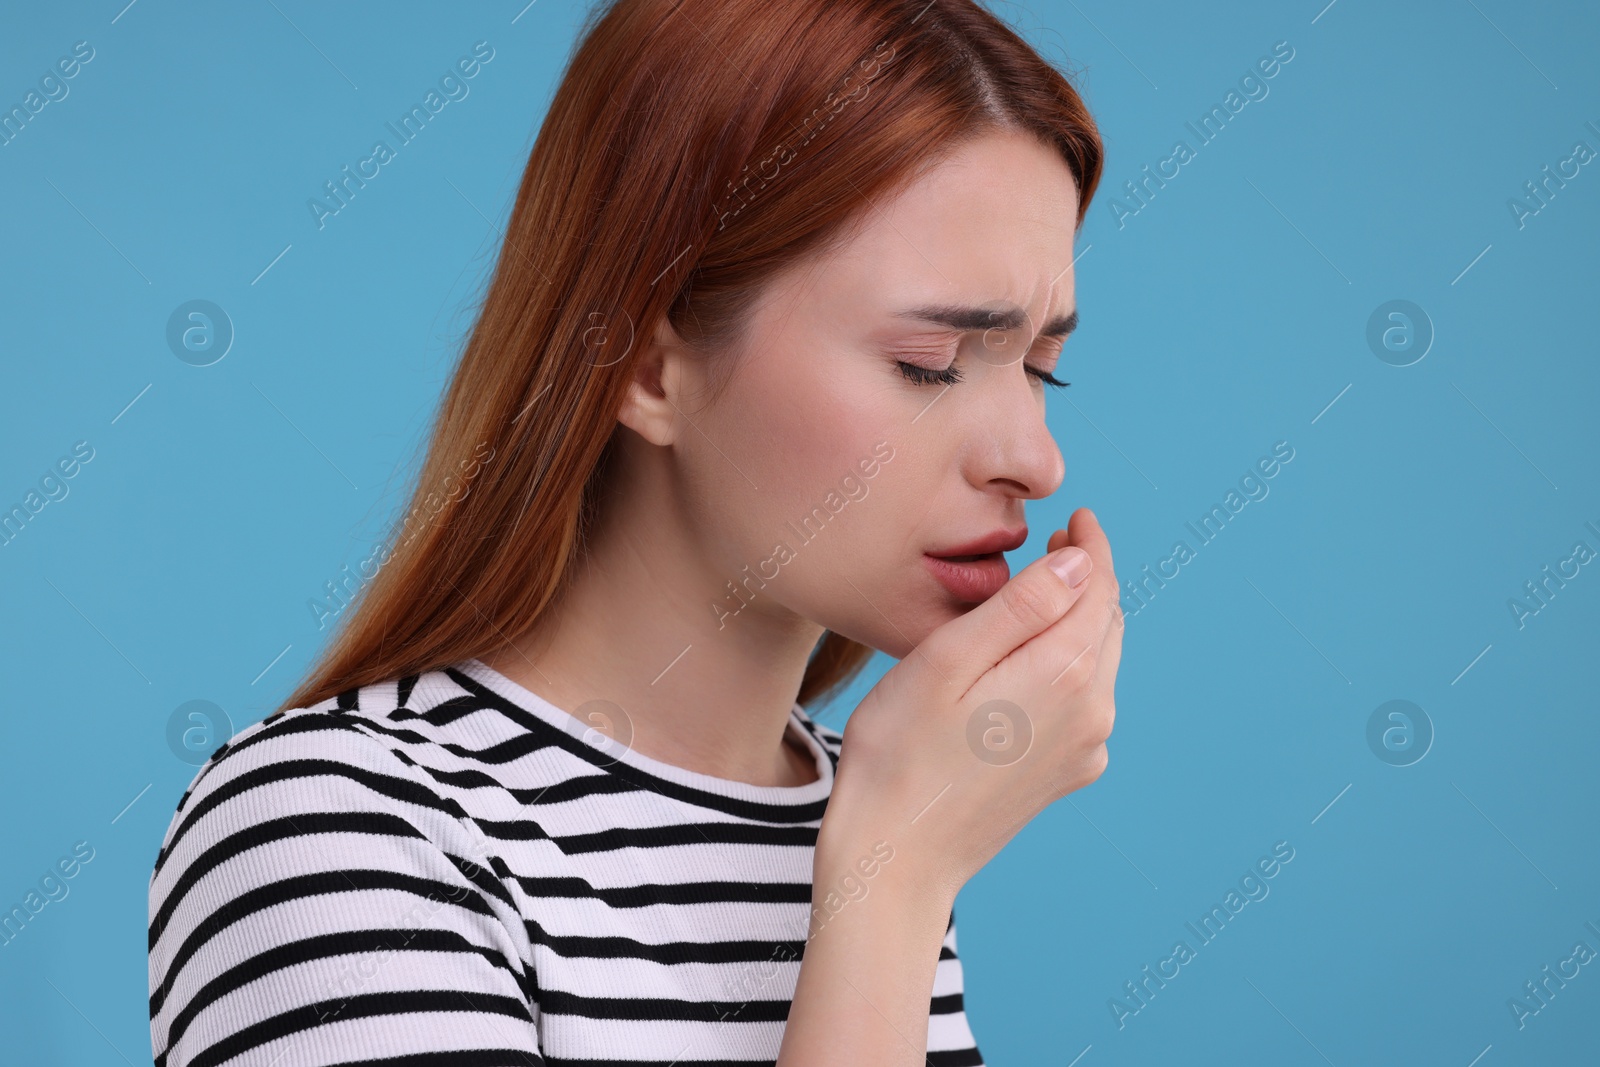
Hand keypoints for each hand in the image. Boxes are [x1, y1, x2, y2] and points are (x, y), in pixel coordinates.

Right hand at [825, 506, 1123, 900]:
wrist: (895, 859)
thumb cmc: (899, 753)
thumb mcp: (945, 660)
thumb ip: (1020, 606)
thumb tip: (1079, 561)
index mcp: (1065, 672)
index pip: (1098, 585)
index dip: (1089, 544)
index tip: (1073, 517)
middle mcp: (1093, 711)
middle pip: (1106, 621)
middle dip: (1087, 578)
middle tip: (1054, 545)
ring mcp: (1085, 748)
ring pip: (1099, 660)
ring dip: (1079, 620)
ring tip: (1040, 595)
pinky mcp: (1068, 773)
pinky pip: (1086, 701)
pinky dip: (1070, 666)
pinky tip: (1030, 663)